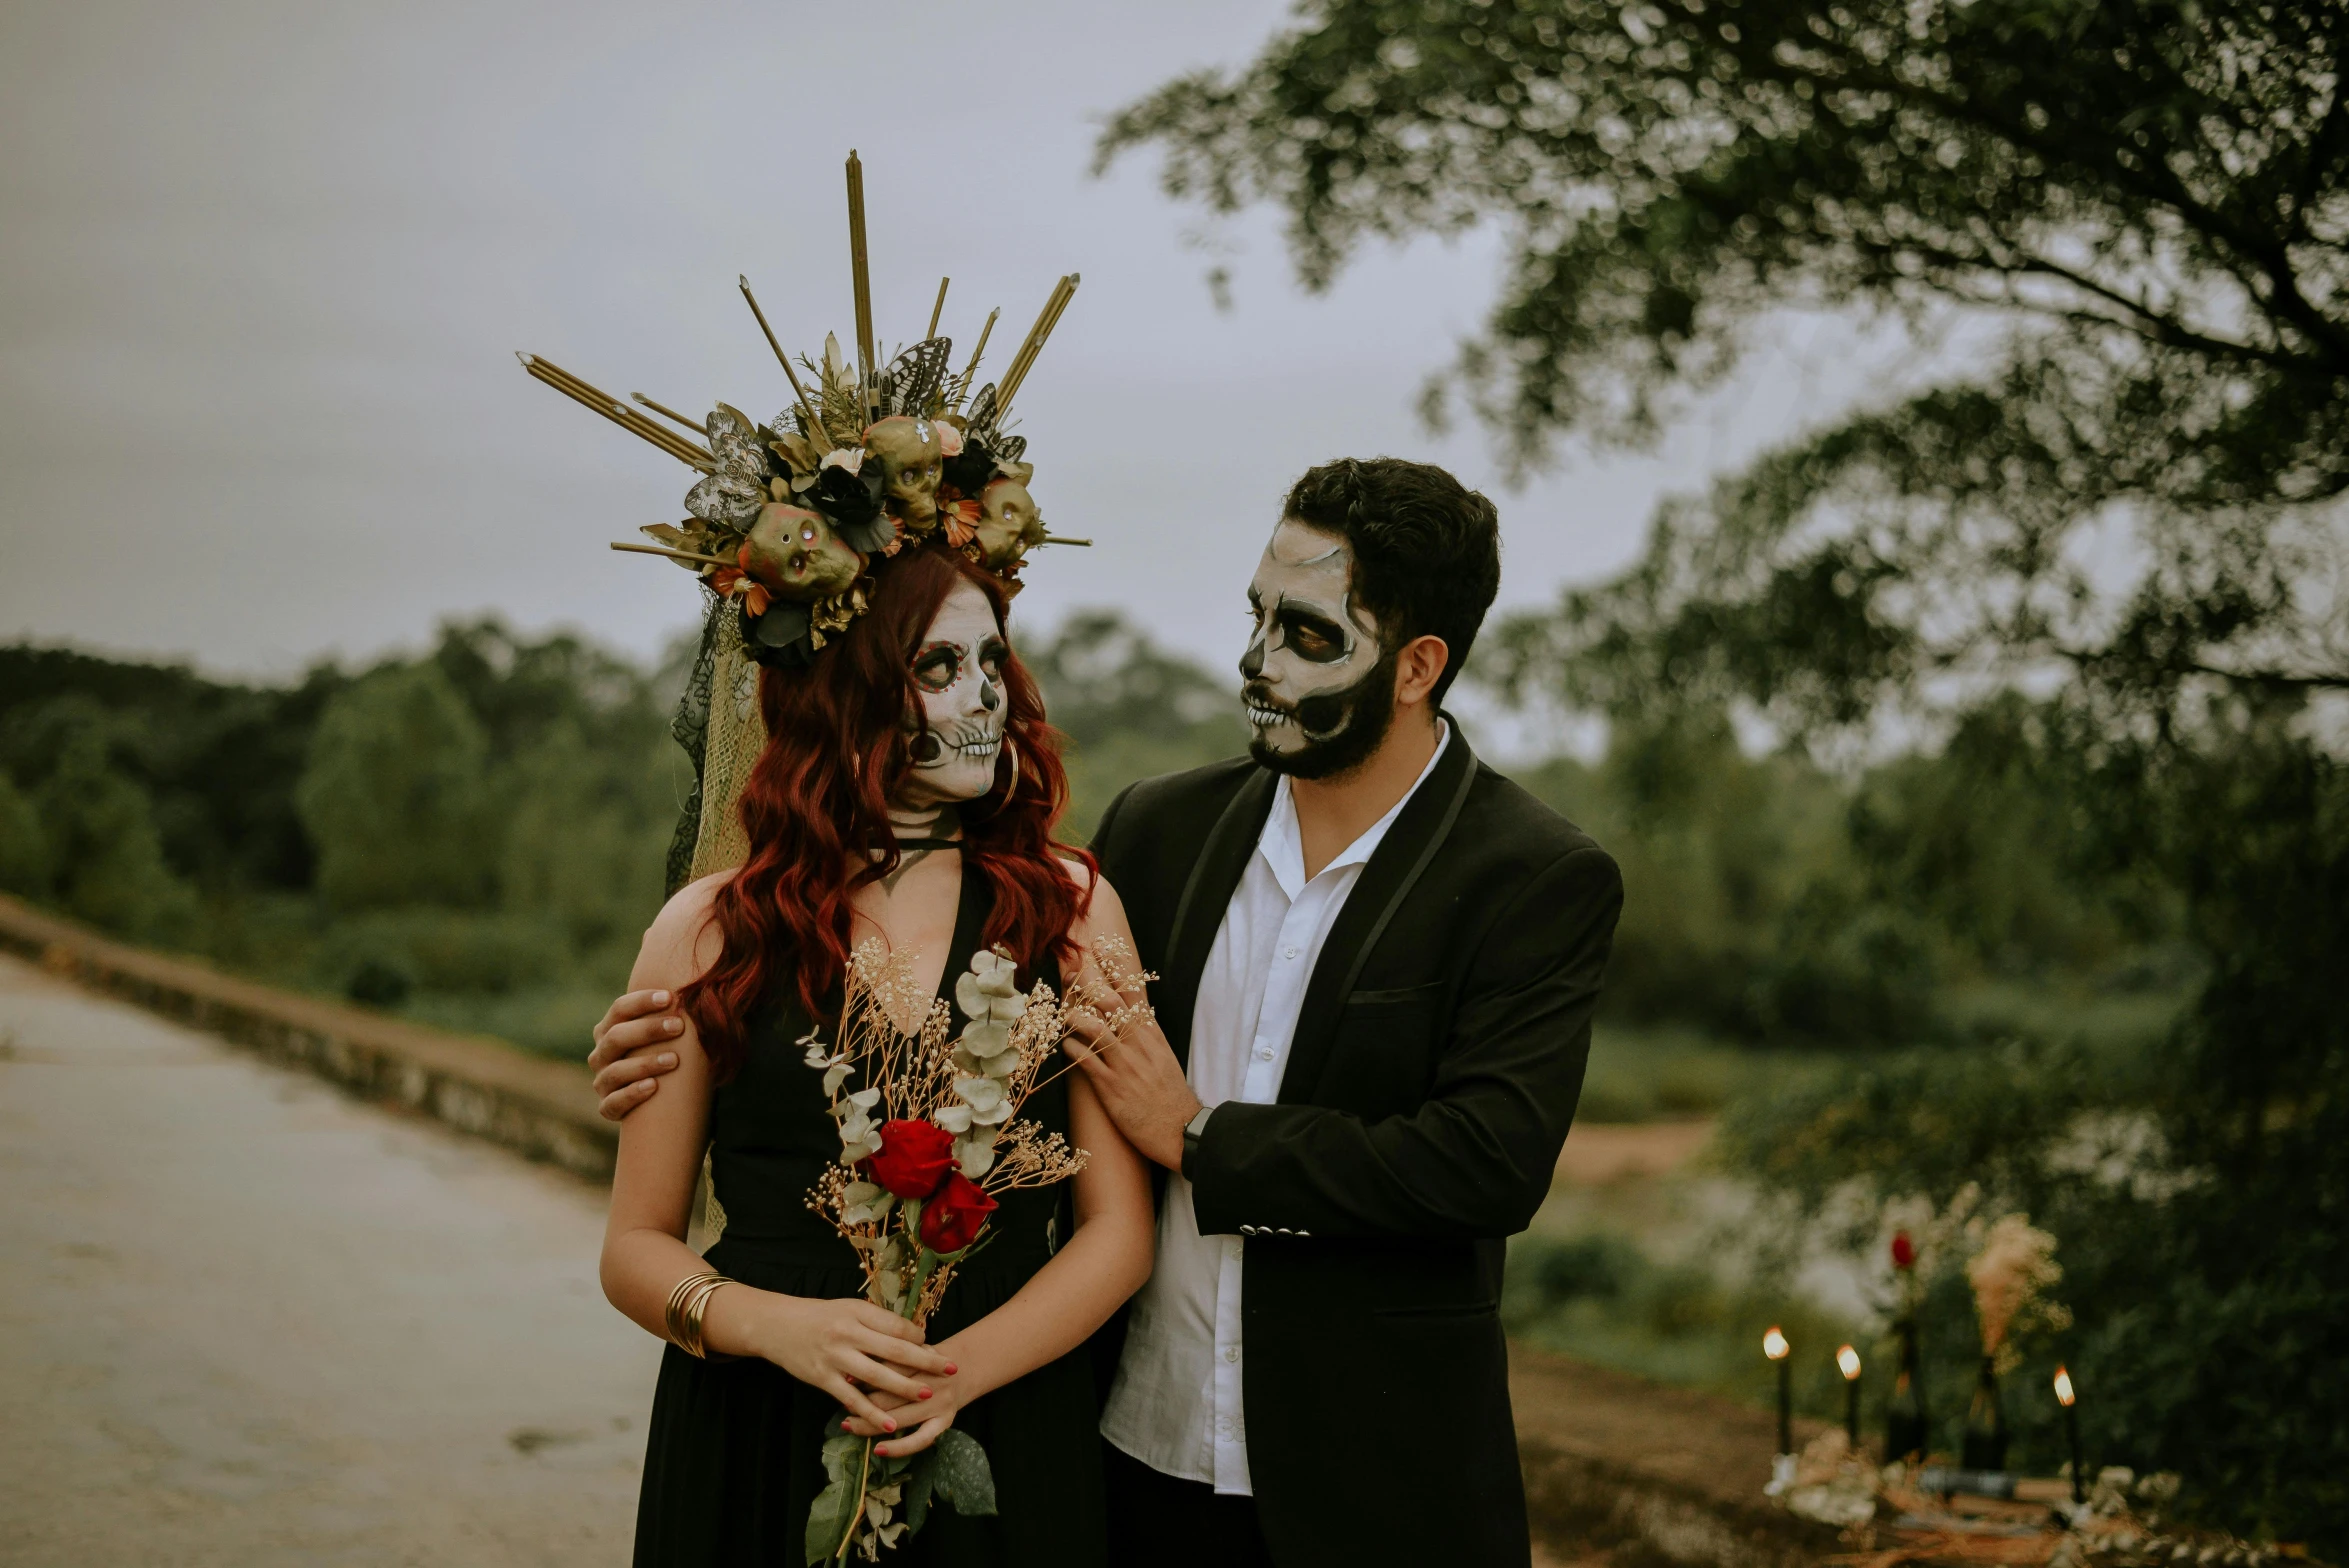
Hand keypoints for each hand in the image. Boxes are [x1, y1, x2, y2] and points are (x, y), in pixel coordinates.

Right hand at [589, 989, 685, 1120]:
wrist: (659, 1101)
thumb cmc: (666, 1056)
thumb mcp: (664, 1035)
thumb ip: (669, 1015)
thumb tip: (701, 987)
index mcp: (609, 1030)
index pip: (619, 1009)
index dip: (641, 1001)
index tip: (670, 997)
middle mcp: (601, 1054)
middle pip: (616, 1037)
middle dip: (648, 1030)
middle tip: (678, 1026)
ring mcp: (602, 1082)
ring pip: (615, 1071)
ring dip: (645, 1064)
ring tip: (673, 1060)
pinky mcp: (607, 1108)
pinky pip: (613, 1103)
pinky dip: (632, 1094)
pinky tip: (653, 1087)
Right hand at [742, 1294, 959, 1435]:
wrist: (776, 1325)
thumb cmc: (818, 1316)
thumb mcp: (848, 1308)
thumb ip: (876, 1320)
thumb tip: (910, 1334)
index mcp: (857, 1313)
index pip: (895, 1325)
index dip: (918, 1336)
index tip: (933, 1344)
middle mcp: (848, 1334)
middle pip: (893, 1349)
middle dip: (925, 1361)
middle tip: (951, 1369)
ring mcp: (835, 1358)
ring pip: (876, 1375)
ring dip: (904, 1387)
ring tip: (927, 1395)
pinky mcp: (823, 1378)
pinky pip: (852, 1399)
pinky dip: (872, 1413)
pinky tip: (891, 1424)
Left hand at [842, 1362, 968, 1456]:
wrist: (963, 1368)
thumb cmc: (927, 1359)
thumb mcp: (913, 1348)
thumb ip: (890, 1354)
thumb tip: (852, 1368)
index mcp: (924, 1358)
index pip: (890, 1368)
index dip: (865, 1375)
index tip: (843, 1380)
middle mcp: (933, 1382)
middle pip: (891, 1395)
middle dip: (863, 1402)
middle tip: (843, 1405)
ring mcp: (940, 1404)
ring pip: (900, 1418)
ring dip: (871, 1424)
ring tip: (849, 1425)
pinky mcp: (945, 1422)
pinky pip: (920, 1440)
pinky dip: (899, 1447)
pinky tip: (878, 1449)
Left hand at [1062, 966, 1199, 1170]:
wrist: (1181, 1128)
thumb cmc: (1170, 1094)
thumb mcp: (1163, 1055)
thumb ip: (1146, 1034)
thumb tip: (1131, 1014)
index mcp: (1151, 1034)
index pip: (1134, 992)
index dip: (1115, 967)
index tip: (1100, 947)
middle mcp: (1138, 1044)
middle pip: (1111, 1003)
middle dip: (1087, 983)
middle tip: (1069, 970)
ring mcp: (1124, 1064)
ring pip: (1095, 1029)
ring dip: (1074, 1017)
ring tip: (1062, 1013)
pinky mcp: (1112, 1087)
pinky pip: (1086, 1062)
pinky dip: (1072, 1049)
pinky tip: (1063, 1046)